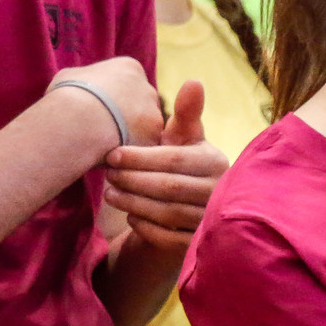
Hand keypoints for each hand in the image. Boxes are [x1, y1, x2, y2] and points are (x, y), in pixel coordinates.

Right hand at [48, 57, 163, 149]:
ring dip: (128, 136)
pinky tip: (111, 155)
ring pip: (144, 128)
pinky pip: (142, 147)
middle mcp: (148, 89)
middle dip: (125, 117)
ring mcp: (154, 115)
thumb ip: (83, 79)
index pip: (128, 83)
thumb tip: (79, 85)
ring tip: (103, 144)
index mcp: (130, 68)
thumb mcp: (69, 78)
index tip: (99, 110)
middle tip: (101, 130)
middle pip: (140, 105)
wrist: (77, 121)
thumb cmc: (68, 96)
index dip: (112, 99)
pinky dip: (129, 152)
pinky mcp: (153, 139)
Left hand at [104, 81, 227, 250]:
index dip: (140, 157)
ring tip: (110, 193)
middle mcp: (219, 192)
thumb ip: (186, 113)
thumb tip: (194, 81)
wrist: (192, 207)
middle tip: (107, 175)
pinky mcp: (198, 244)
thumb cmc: (182, 164)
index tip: (111, 154)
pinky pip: (168, 238)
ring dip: (133, 203)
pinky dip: (145, 227)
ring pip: (167, 213)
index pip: (174, 160)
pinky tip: (130, 216)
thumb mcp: (183, 139)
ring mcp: (210, 220)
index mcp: (215, 162)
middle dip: (133, 180)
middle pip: (169, 188)